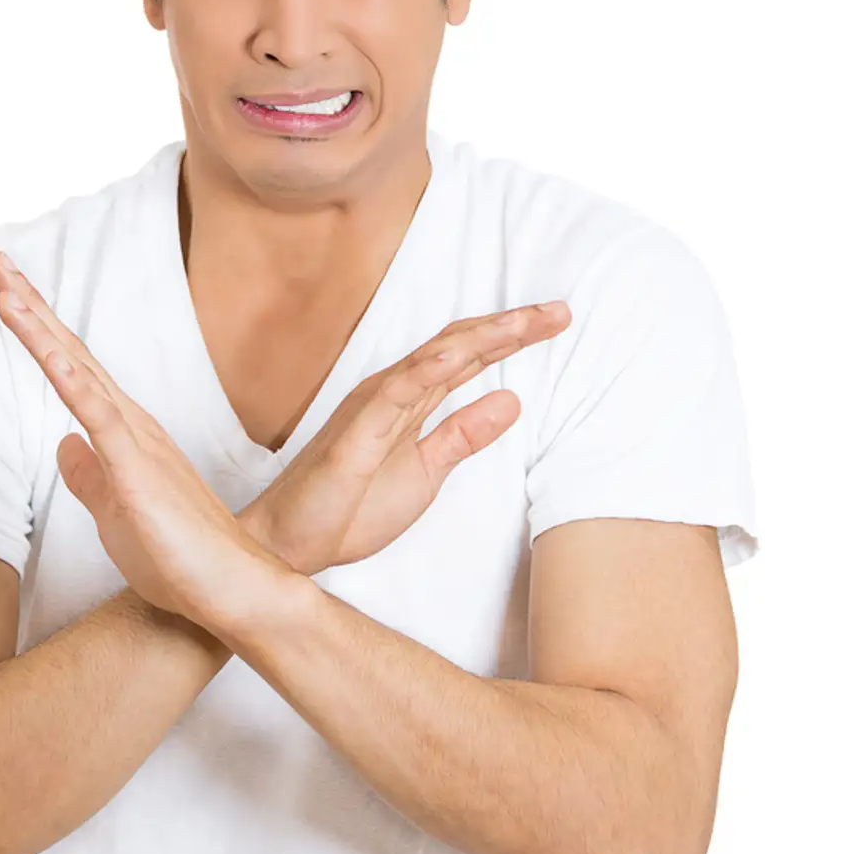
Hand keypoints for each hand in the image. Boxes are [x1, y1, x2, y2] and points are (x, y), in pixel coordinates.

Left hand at [0, 251, 292, 628]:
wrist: (230, 588)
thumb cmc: (178, 557)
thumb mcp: (114, 511)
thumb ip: (89, 475)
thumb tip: (62, 444)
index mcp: (124, 433)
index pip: (72, 370)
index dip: (37, 330)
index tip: (6, 293)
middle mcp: (130, 424)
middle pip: (70, 354)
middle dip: (30, 308)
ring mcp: (135, 442)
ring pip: (78, 373)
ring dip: (39, 331)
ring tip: (5, 292)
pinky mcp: (138, 469)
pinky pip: (99, 418)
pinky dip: (73, 383)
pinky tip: (50, 355)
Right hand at [239, 299, 571, 576]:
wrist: (293, 543)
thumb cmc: (349, 507)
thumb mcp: (427, 473)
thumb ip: (463, 436)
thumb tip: (511, 401)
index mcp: (409, 401)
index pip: (467, 358)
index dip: (512, 338)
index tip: (557, 320)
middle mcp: (392, 393)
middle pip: (458, 347)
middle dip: (510, 328)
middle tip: (560, 310)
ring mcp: (372, 409)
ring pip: (432, 360)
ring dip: (478, 338)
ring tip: (522, 322)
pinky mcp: (355, 434)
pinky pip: (393, 395)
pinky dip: (424, 370)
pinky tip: (455, 356)